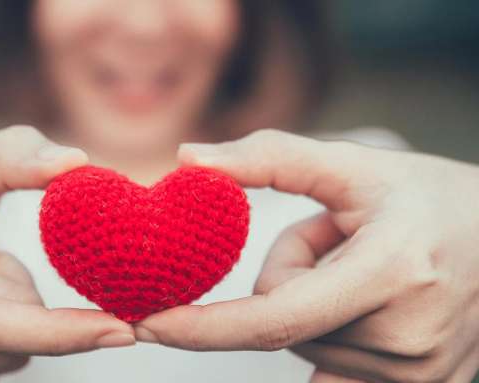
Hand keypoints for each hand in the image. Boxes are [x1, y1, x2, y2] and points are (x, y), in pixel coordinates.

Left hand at [135, 130, 478, 381]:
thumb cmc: (426, 197)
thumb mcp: (353, 165)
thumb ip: (268, 157)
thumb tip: (187, 159)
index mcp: (389, 274)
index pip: (272, 319)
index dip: (201, 326)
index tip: (147, 321)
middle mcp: (405, 337)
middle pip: (282, 324)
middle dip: (286, 279)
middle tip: (337, 241)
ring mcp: (417, 374)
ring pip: (306, 345)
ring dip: (313, 306)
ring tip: (362, 268)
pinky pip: (333, 374)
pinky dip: (328, 339)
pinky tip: (367, 310)